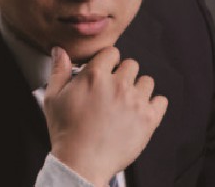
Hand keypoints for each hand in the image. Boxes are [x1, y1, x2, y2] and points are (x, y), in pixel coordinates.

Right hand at [43, 46, 167, 186]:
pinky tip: (141, 112)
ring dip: (139, 89)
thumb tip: (60, 51)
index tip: (106, 72)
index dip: (108, 62)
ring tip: (127, 103)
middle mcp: (118, 85)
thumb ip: (58, 71)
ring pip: (147, 81)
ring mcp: (135, 101)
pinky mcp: (148, 119)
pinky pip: (161, 101)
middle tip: (114, 91)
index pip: (112, 52)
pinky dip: (154, 105)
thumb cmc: (66, 133)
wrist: (81, 164)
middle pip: (131, 64)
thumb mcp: (53, 99)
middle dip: (123, 75)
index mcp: (95, 76)